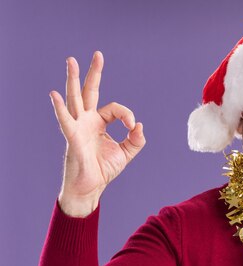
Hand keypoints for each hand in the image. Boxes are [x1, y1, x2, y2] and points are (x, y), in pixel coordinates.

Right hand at [50, 51, 145, 216]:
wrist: (91, 187)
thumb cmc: (103, 169)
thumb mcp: (126, 153)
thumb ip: (136, 140)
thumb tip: (140, 126)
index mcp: (99, 123)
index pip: (115, 109)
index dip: (127, 115)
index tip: (133, 126)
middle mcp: (86, 121)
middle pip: (89, 91)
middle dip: (94, 73)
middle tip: (98, 54)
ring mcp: (78, 127)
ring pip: (75, 99)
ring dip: (73, 80)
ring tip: (71, 61)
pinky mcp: (73, 138)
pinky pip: (66, 121)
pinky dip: (60, 109)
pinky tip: (55, 95)